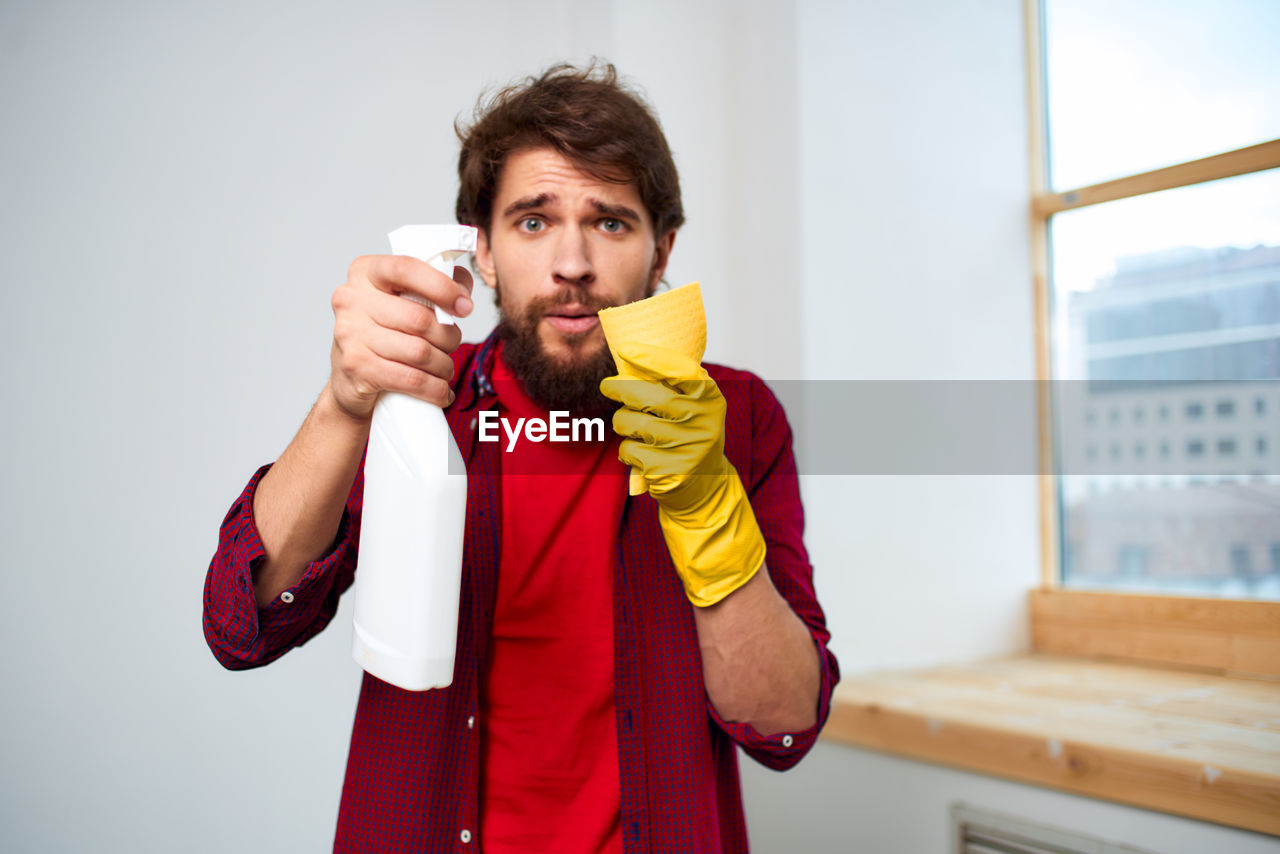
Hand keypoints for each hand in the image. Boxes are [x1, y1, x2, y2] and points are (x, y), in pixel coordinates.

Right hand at [327, 254, 474, 419]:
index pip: (406, 269)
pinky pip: (412, 380)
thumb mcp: (401, 299)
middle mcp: (351, 299)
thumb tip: (463, 285)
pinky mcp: (356, 368)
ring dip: (444, 365)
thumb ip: (435, 283)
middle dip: (448, 336)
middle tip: (451, 344)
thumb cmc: (384, 332)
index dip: (442, 287)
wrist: (349, 380)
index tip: (465, 306)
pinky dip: (435, 390)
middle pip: (419, 319)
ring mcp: (350, 334)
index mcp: (365, 272)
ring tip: (445, 369)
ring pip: (419, 352)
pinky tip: (441, 392)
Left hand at [599, 346, 765, 606]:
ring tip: (632, 428)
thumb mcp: (693, 408)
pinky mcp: (667, 471)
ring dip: (623, 423)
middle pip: (648, 396)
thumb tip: (628, 363)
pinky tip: (640, 455)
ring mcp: (685, 448)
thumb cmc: (690, 436)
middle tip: (607, 385)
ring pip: (632, 423)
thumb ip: (671, 386)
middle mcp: (702, 421)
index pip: (680, 370)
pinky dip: (626, 450)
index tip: (626, 351)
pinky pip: (628, 450)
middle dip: (620, 388)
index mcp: (710, 398)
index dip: (651, 358)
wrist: (705, 487)